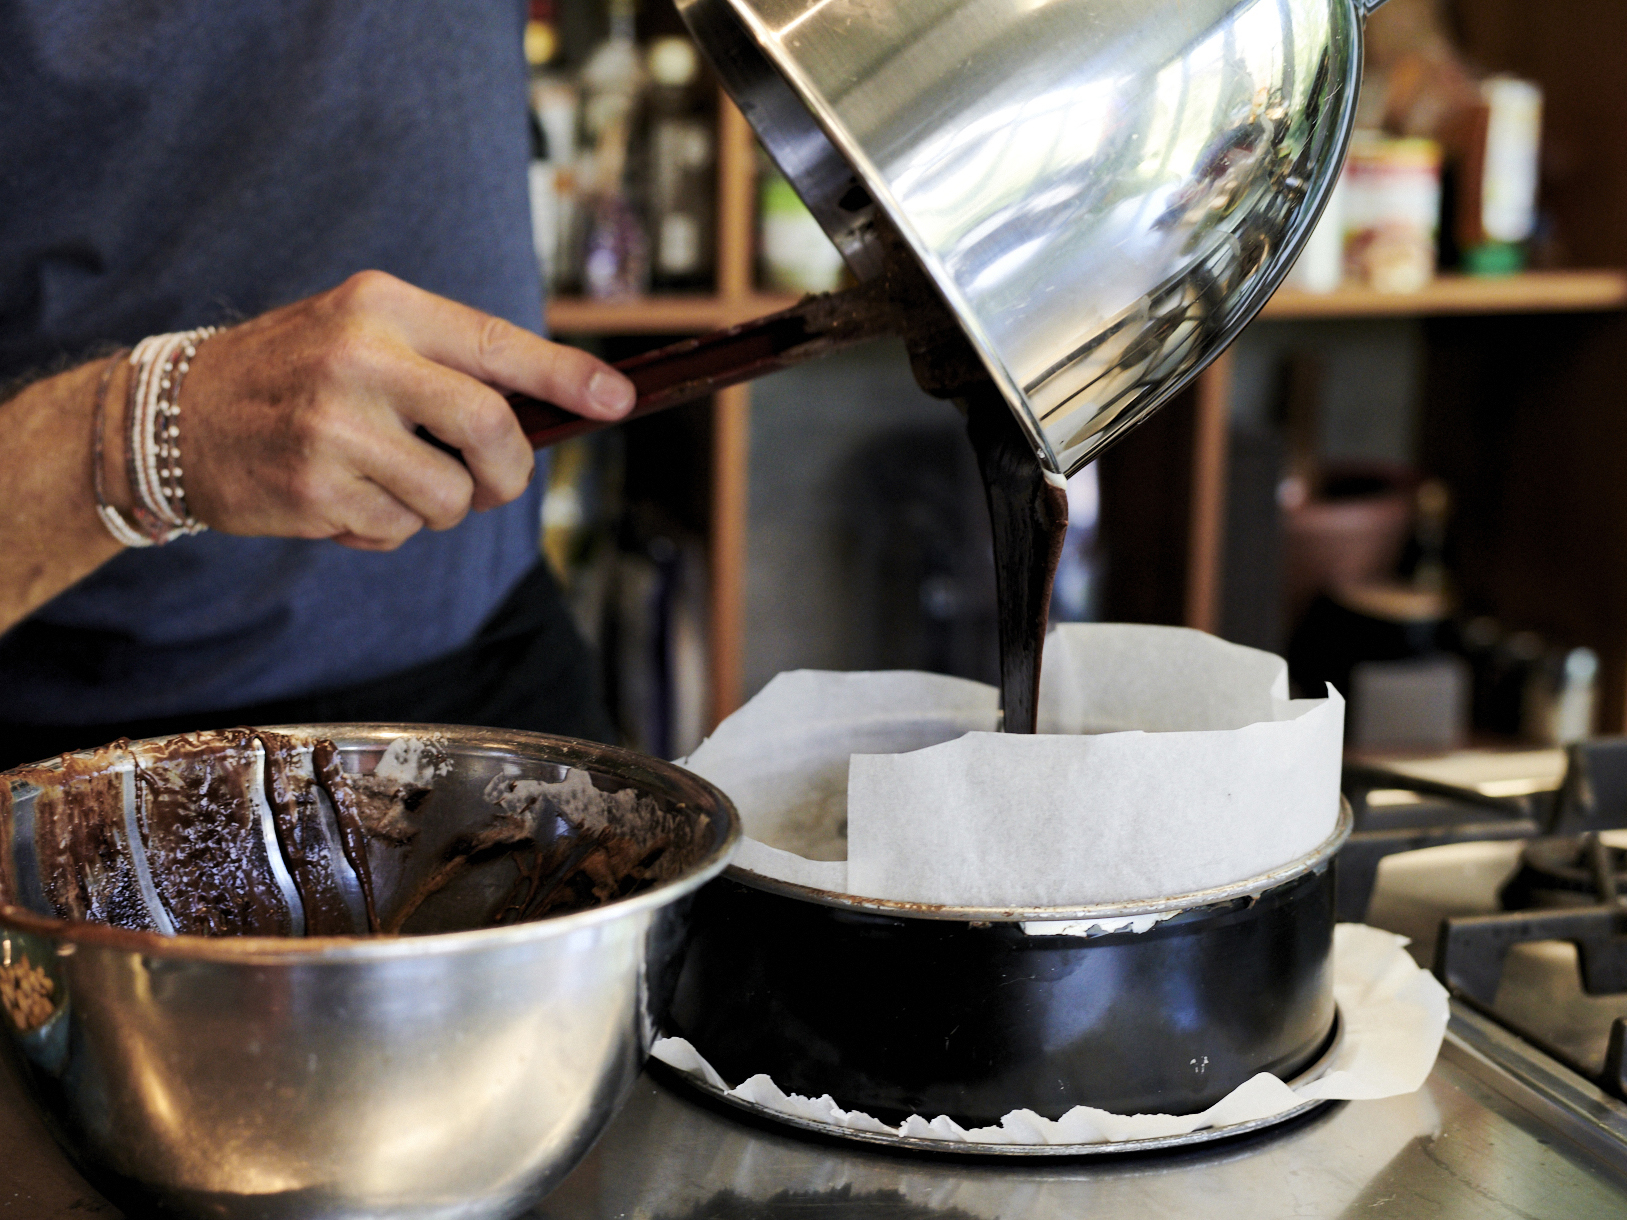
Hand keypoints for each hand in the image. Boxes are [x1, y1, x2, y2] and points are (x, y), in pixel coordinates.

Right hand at [172, 271, 633, 550]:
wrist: (178, 414)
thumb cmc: (297, 374)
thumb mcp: (365, 334)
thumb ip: (447, 364)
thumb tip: (553, 411)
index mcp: (384, 306)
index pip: (497, 344)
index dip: (567, 377)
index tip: (618, 400)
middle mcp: (361, 357)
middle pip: (491, 427)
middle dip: (509, 471)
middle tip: (496, 483)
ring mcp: (335, 425)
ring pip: (450, 495)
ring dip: (439, 507)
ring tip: (390, 482)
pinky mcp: (315, 487)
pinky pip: (399, 530)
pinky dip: (388, 529)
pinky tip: (346, 499)